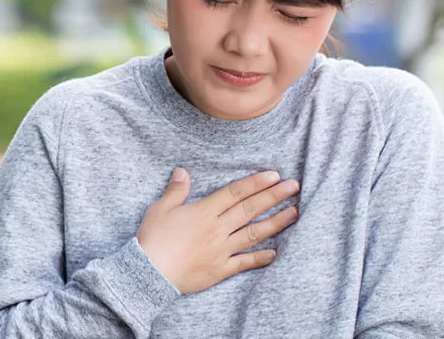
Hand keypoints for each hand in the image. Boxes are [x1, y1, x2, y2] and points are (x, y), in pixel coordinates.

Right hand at [137, 168, 299, 293]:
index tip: (274, 175)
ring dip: (275, 222)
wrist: (148, 273)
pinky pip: (244, 263)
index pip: (235, 193)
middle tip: (294, 186)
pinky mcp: (220, 269)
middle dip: (273, 196)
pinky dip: (260, 258)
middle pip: (249, 209)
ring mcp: (221, 250)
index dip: (255, 183)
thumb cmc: (152, 239)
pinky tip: (274, 253)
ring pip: (253, 234)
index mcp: (203, 212)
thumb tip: (183, 171)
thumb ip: (176, 190)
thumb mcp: (159, 209)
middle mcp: (217, 229)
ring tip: (294, 213)